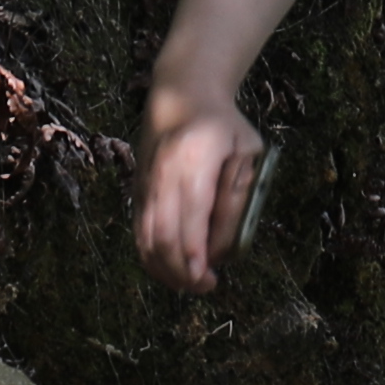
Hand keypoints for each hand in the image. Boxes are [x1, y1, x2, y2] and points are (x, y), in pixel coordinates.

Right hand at [137, 99, 263, 289]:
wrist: (181, 98)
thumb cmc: (224, 128)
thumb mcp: (247, 154)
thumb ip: (237, 198)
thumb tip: (222, 249)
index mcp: (195, 159)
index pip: (191, 214)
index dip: (194, 252)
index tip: (207, 278)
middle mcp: (163, 173)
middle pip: (163, 233)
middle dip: (181, 269)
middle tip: (205, 286)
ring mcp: (145, 183)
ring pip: (146, 237)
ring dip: (165, 268)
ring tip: (191, 284)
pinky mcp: (137, 191)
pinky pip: (139, 232)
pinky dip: (152, 257)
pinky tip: (172, 270)